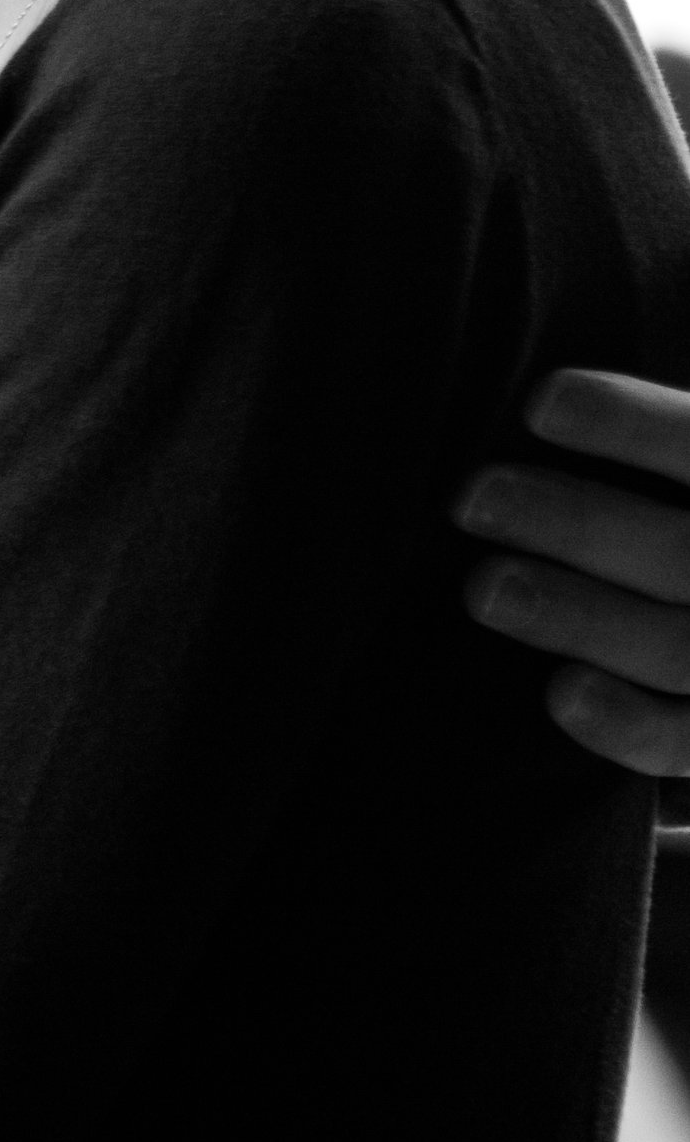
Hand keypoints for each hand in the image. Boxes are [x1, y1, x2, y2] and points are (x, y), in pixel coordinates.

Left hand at [459, 370, 689, 777]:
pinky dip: (628, 724)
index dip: (633, 423)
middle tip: (473, 498)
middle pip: (680, 553)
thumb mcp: (675, 484)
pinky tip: (560, 694)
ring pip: (675, 646)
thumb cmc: (670, 525)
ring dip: (580, 617)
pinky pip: (682, 742)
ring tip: (486, 589)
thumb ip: (650, 449)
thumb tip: (526, 400)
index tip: (538, 403)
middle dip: (577, 524)